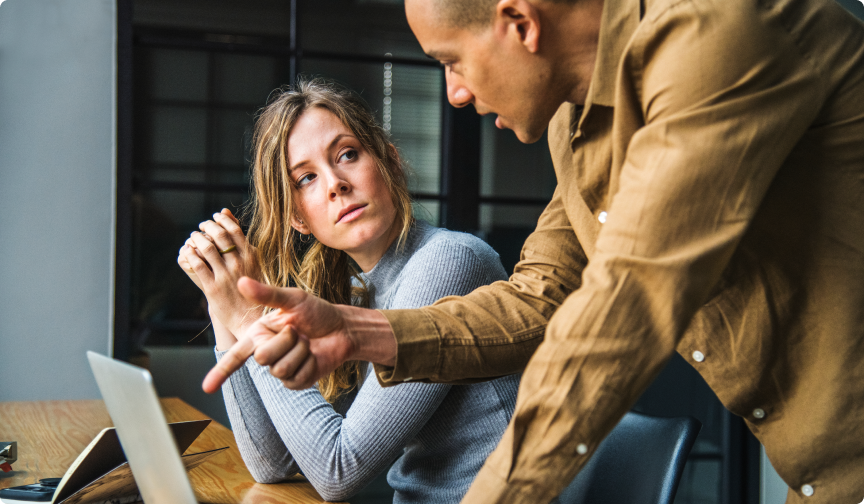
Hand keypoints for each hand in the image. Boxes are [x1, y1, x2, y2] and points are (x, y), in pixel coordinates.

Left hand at [180, 209, 262, 336]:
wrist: (251, 318)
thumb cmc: (253, 289)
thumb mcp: (254, 263)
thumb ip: (243, 243)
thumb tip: (230, 218)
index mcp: (251, 257)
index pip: (234, 229)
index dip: (222, 220)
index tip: (215, 217)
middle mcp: (239, 264)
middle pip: (219, 235)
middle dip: (208, 226)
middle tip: (202, 225)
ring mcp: (225, 276)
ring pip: (207, 248)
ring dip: (197, 238)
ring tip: (193, 237)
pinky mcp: (213, 288)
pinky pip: (198, 265)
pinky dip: (190, 255)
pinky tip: (188, 251)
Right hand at [202, 277, 395, 392]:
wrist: (342, 328)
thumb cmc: (317, 312)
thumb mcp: (293, 299)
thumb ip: (267, 294)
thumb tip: (241, 281)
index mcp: (259, 334)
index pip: (235, 356)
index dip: (220, 372)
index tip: (206, 388)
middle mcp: (267, 352)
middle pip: (262, 357)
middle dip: (285, 341)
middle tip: (299, 331)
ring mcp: (281, 369)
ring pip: (280, 368)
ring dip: (299, 352)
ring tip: (307, 342)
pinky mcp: (296, 381)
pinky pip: (295, 378)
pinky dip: (308, 364)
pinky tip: (313, 356)